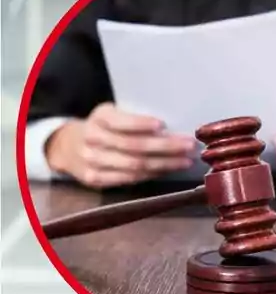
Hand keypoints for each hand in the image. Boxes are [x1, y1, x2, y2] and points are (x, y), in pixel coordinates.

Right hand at [45, 103, 195, 188]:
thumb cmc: (105, 128)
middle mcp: (92, 138)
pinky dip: (151, 175)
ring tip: (186, 161)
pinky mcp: (94, 178)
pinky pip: (128, 179)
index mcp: (100, 117)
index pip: (120, 121)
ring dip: (164, 164)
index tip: (163, 124)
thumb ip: (135, 118)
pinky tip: (168, 171)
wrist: (68, 146)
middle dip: (165, 147)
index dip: (141, 124)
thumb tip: (176, 126)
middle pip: (133, 146)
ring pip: (134, 165)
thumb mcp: (113, 114)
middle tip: (189, 145)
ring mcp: (92, 160)